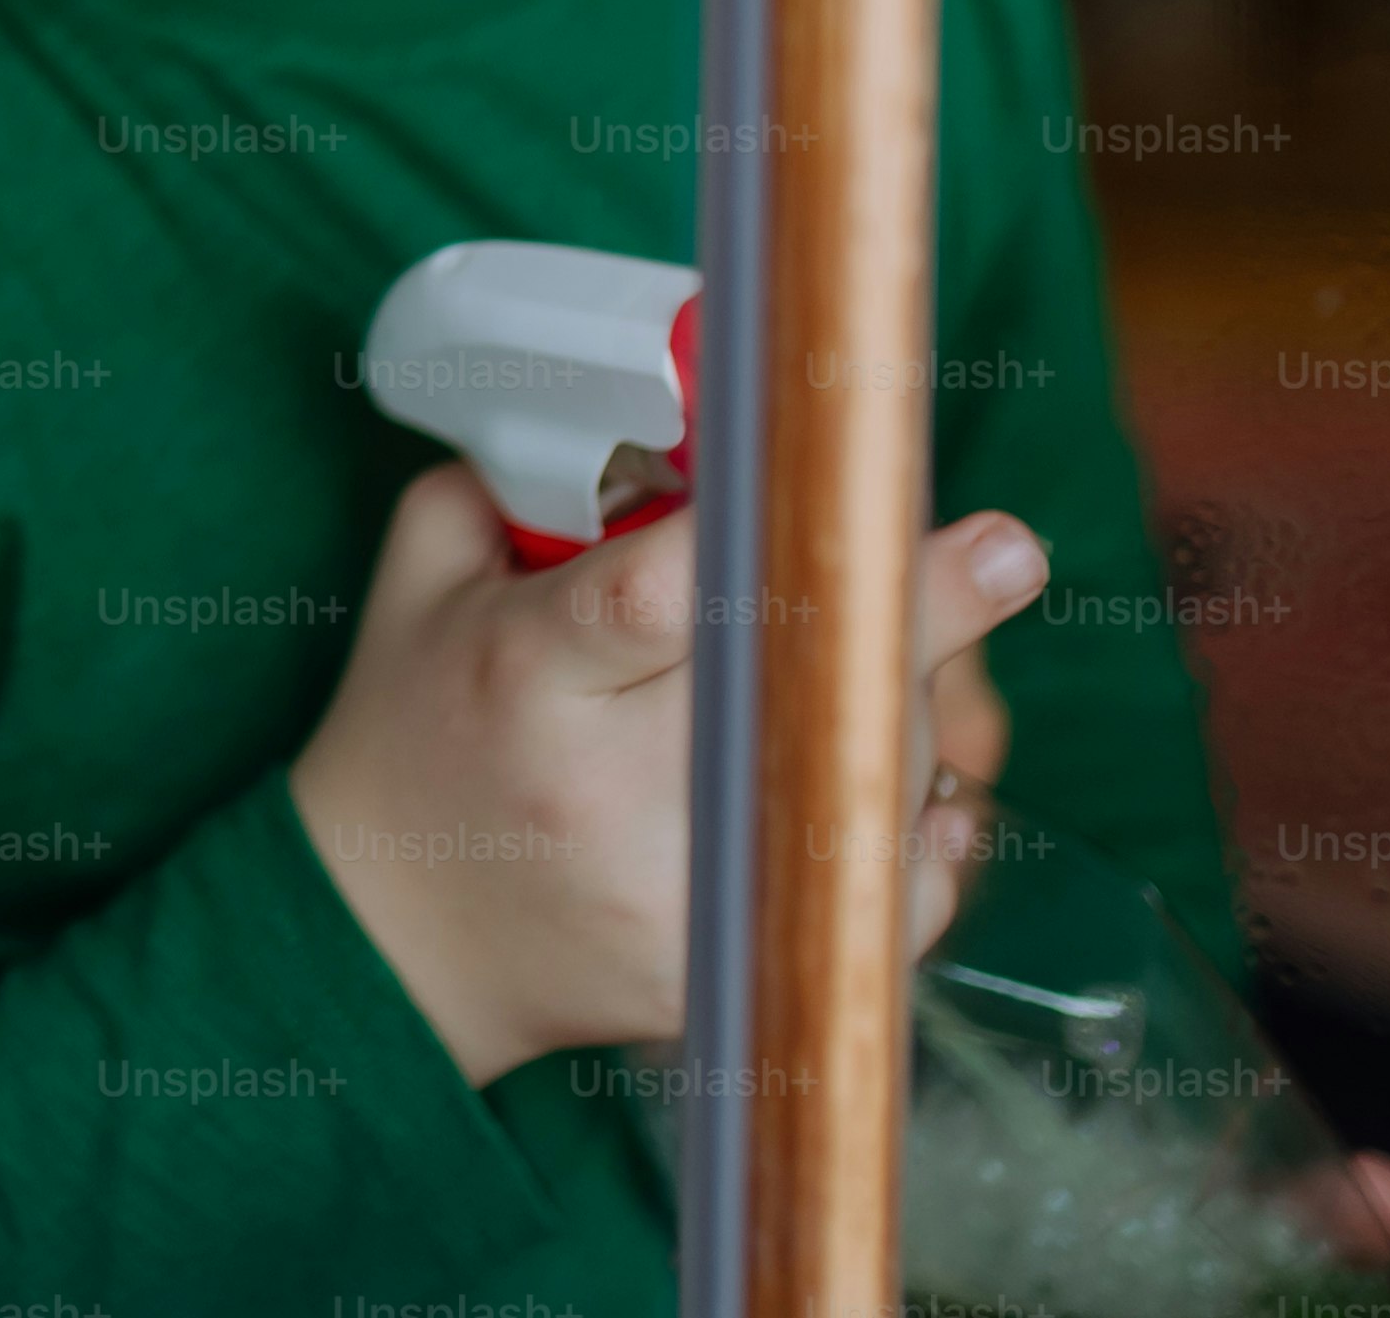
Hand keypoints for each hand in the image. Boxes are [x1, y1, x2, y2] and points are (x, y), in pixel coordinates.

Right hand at [288, 462, 1050, 1084]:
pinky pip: (880, 899)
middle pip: (800, 689)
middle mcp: (603, 792)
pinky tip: (908, 775)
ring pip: (857, 782)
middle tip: (994, 553)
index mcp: (528, 672)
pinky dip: (920, 829)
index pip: (670, 596)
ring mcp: (669, 896)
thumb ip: (518, 478)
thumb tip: (665, 416)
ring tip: (888, 661)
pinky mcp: (718, 973)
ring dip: (908, 707)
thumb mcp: (425, 584)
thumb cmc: (415, 736)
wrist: (395, 945)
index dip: (798, 543)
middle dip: (919, 614)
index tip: (906, 496)